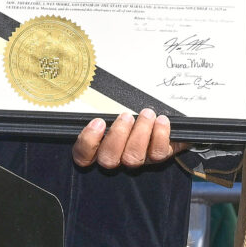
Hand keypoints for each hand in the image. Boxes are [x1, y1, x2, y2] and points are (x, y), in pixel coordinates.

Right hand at [72, 109, 187, 168]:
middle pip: (108, 159)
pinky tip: (161, 120)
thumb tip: (93, 87)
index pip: (84, 156)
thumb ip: (104, 103)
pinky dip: (160, 135)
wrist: (161, 115)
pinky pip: (158, 153)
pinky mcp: (157, 156)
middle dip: (117, 136)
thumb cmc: (132, 108)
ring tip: (147, 114)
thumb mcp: (116, 103)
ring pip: (133, 157)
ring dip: (140, 133)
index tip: (98, 121)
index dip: (88, 143)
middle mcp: (117, 157)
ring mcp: (137, 159)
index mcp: (101, 146)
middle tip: (126, 116)